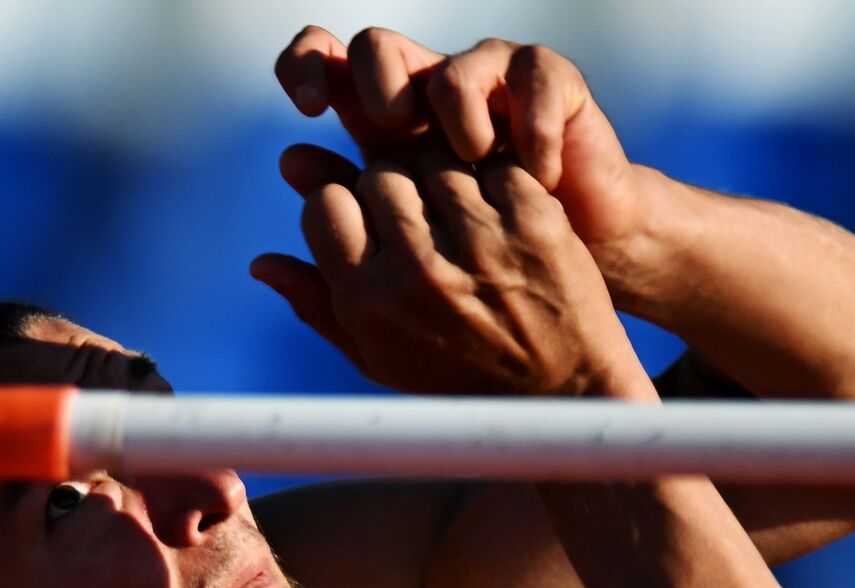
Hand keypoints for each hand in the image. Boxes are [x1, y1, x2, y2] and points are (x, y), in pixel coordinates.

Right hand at [253, 150, 653, 399]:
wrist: (562, 397)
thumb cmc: (460, 381)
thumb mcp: (379, 359)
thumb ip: (318, 308)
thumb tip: (262, 264)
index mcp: (369, 303)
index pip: (326, 205)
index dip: (346, 207)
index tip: (369, 227)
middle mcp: (418, 271)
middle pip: (379, 175)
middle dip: (396, 191)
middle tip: (421, 221)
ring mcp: (479, 243)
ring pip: (437, 162)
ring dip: (446, 182)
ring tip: (463, 223)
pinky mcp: (534, 221)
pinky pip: (494, 166)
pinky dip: (497, 184)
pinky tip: (502, 220)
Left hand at [271, 26, 644, 261]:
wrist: (576, 271)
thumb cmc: (485, 271)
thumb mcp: (404, 260)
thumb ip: (343, 234)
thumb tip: (278, 203)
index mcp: (382, 127)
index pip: (323, 65)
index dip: (304, 69)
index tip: (307, 110)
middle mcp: (428, 93)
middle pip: (374, 48)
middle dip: (373, 85)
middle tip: (391, 127)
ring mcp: (490, 83)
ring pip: (448, 67)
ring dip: (454, 115)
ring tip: (474, 162)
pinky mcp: (550, 86)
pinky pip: (530, 74)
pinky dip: (531, 128)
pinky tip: (539, 174)